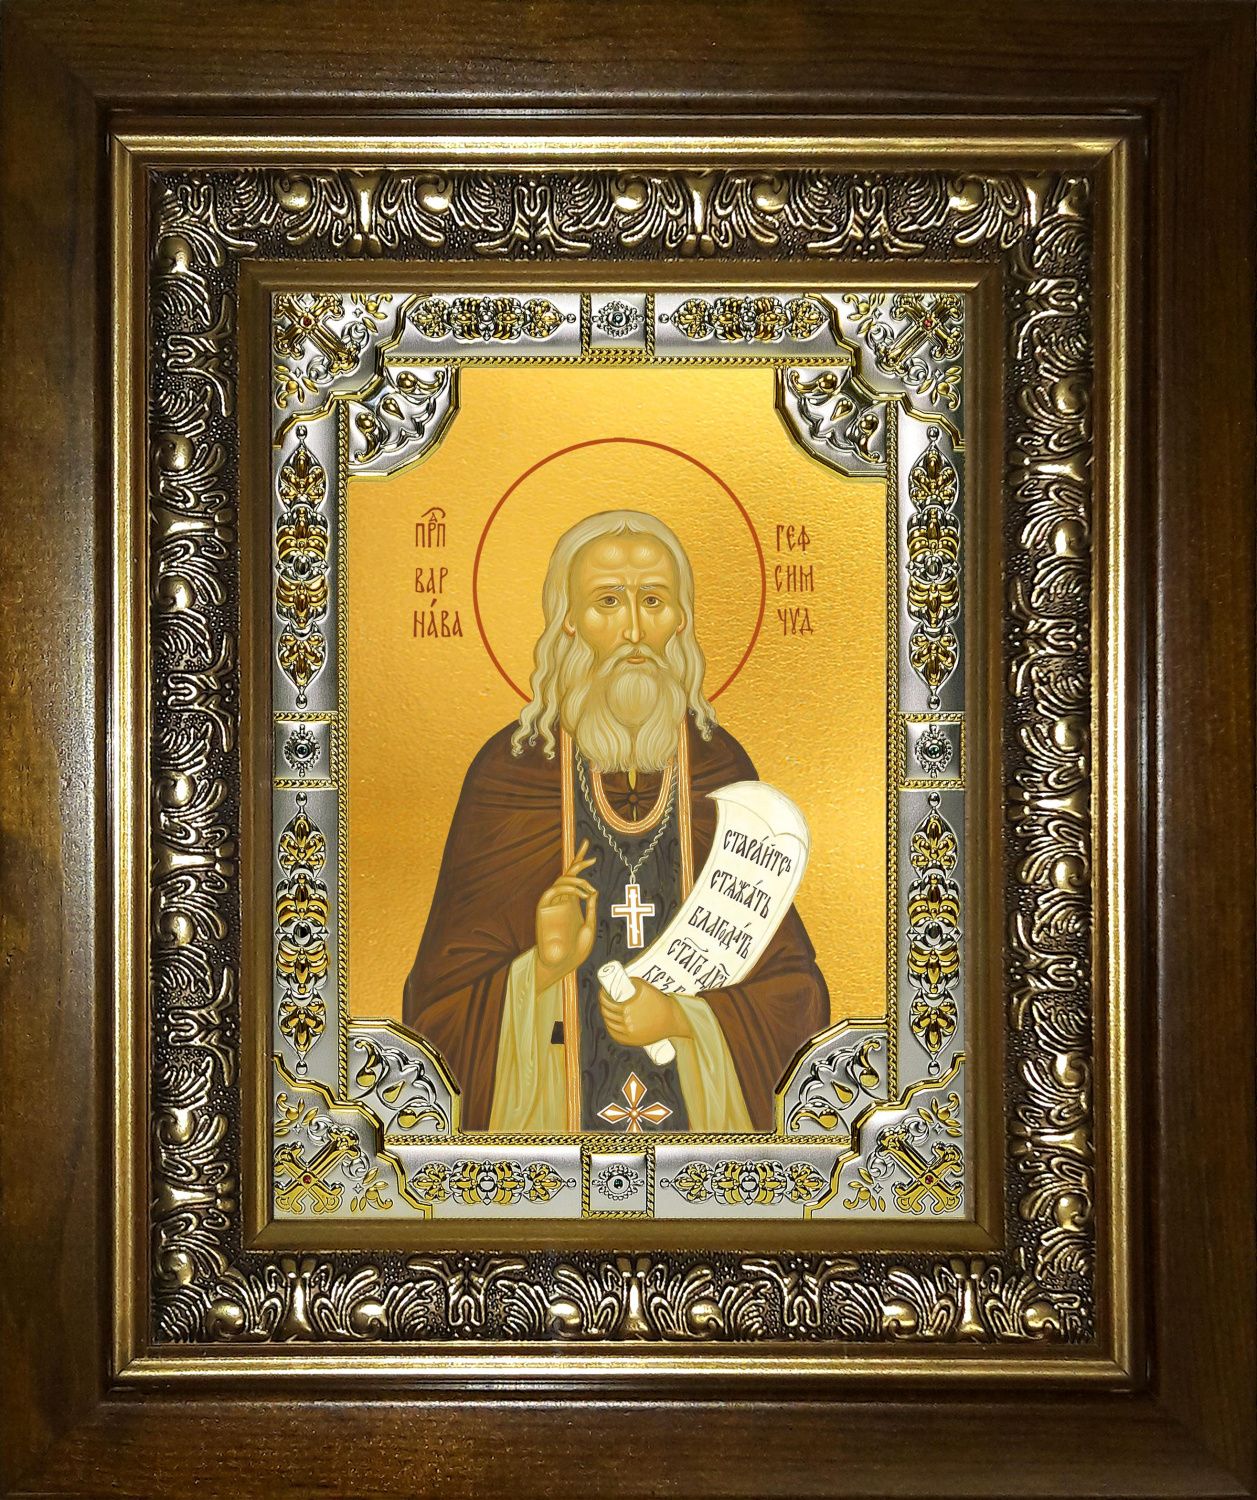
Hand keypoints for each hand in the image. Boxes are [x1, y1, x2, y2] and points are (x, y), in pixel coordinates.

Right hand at [534, 839, 597, 991]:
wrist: (562, 966)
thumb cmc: (576, 951)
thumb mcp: (590, 928)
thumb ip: (591, 910)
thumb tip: (593, 892)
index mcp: (573, 904)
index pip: (576, 879)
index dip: (581, 863)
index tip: (591, 852)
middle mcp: (562, 901)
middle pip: (568, 874)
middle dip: (577, 860)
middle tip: (588, 849)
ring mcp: (552, 904)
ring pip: (561, 880)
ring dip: (576, 879)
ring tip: (588, 889)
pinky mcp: (543, 909)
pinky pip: (552, 891)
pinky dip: (567, 888)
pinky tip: (581, 894)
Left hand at [600, 978, 691, 1048]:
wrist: (672, 1019)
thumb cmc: (660, 1002)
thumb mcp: (646, 988)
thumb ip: (632, 982)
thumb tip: (620, 979)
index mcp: (627, 1008)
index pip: (607, 1002)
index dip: (602, 995)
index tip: (603, 990)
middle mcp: (626, 1022)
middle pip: (607, 1013)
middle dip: (604, 1004)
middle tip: (606, 998)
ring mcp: (629, 1033)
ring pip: (610, 1024)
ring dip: (606, 1016)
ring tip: (608, 1009)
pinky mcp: (633, 1041)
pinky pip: (616, 1035)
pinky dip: (611, 1028)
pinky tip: (610, 1023)